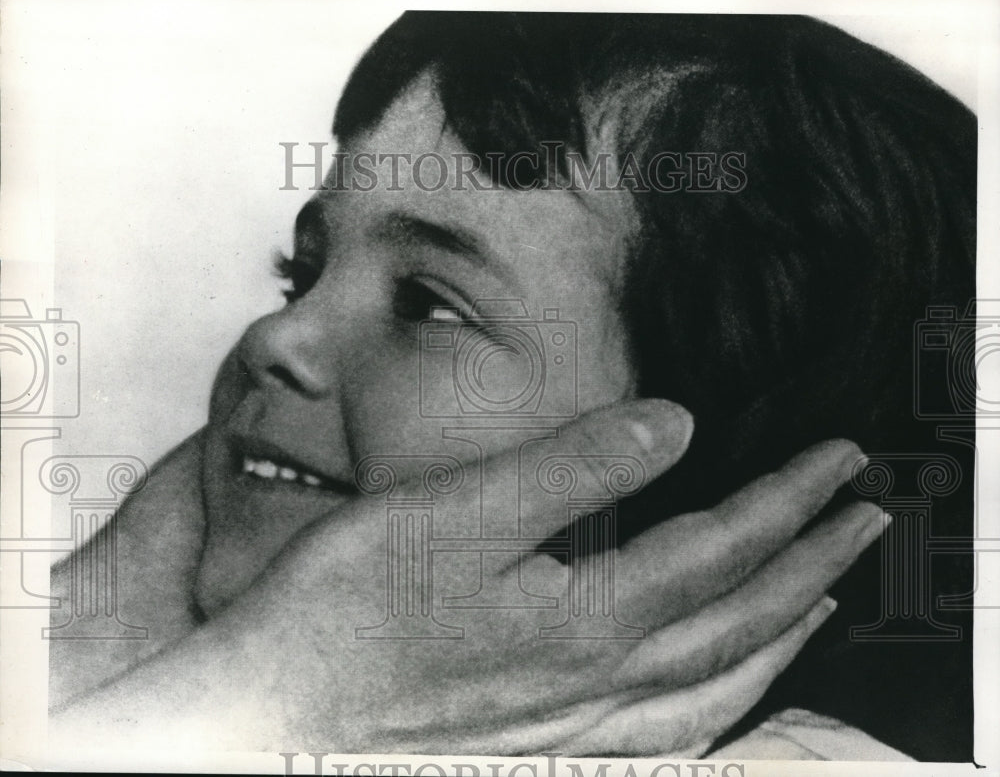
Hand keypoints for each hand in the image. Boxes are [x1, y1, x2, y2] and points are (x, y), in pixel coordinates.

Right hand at [51, 401, 882, 754]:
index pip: (723, 546)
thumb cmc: (348, 608)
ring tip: (827, 598)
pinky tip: (731, 690)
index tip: (841, 459)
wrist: (278, 712)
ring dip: (786, 635)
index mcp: (586, 613)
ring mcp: (580, 727)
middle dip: (816, 561)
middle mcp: (599, 680)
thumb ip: (572, 470)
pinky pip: (674, 738)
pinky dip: (726, 705)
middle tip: (867, 518)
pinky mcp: (551, 749)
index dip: (790, 499)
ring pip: (721, 686)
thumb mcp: (456, 513)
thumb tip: (673, 424)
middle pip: (742, 619)